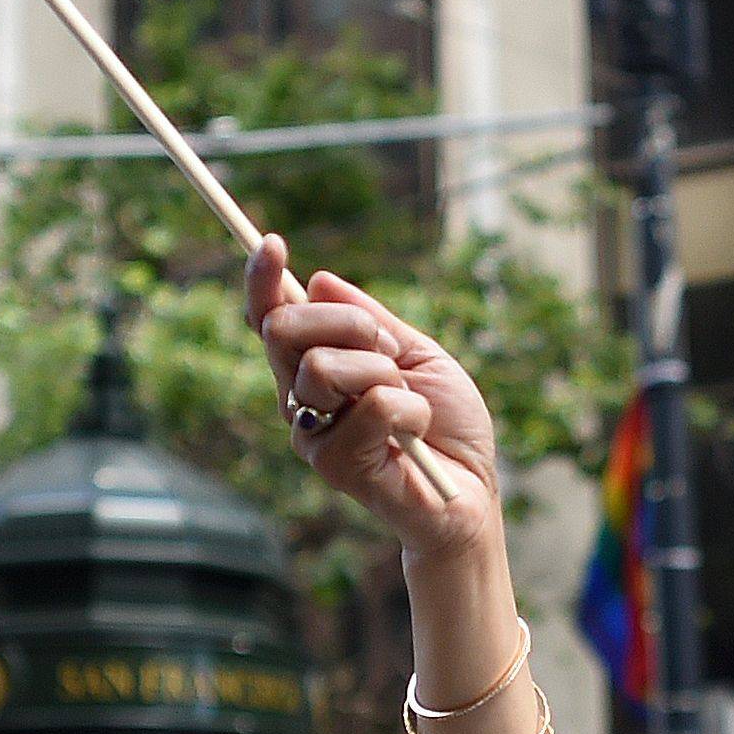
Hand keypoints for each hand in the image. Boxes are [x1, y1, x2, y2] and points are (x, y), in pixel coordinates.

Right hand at [248, 238, 498, 557]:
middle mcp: (301, 398)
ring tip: (409, 402)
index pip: (272, 318)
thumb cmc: (448, 426)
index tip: (273, 242)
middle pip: (282, 329)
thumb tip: (318, 279)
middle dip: (345, 323)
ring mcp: (311, 433)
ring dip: (382, 372)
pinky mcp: (333, 464)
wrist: (470, 491)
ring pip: (320, 366)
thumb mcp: (418, 355)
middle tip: (390, 350)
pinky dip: (409, 411)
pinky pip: (369, 405)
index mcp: (316, 366)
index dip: (263, 280)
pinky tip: (416, 435)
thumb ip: (371, 321)